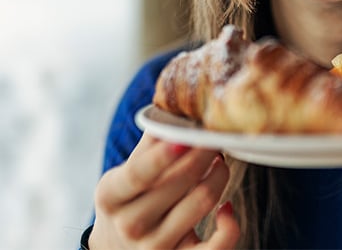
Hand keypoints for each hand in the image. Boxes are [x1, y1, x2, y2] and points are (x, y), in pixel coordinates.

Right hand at [90, 133, 239, 248]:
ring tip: (221, 162)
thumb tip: (174, 106)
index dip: (164, 154)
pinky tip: (227, 208)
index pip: (139, 172)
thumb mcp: (124, 174)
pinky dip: (230, 226)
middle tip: (215, 138)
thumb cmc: (128, 202)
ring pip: (203, 202)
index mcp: (111, 195)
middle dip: (205, 153)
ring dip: (220, 175)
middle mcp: (130, 224)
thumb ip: (149, 143)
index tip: (188, 136)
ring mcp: (155, 247)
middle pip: (181, 182)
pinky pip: (217, 247)